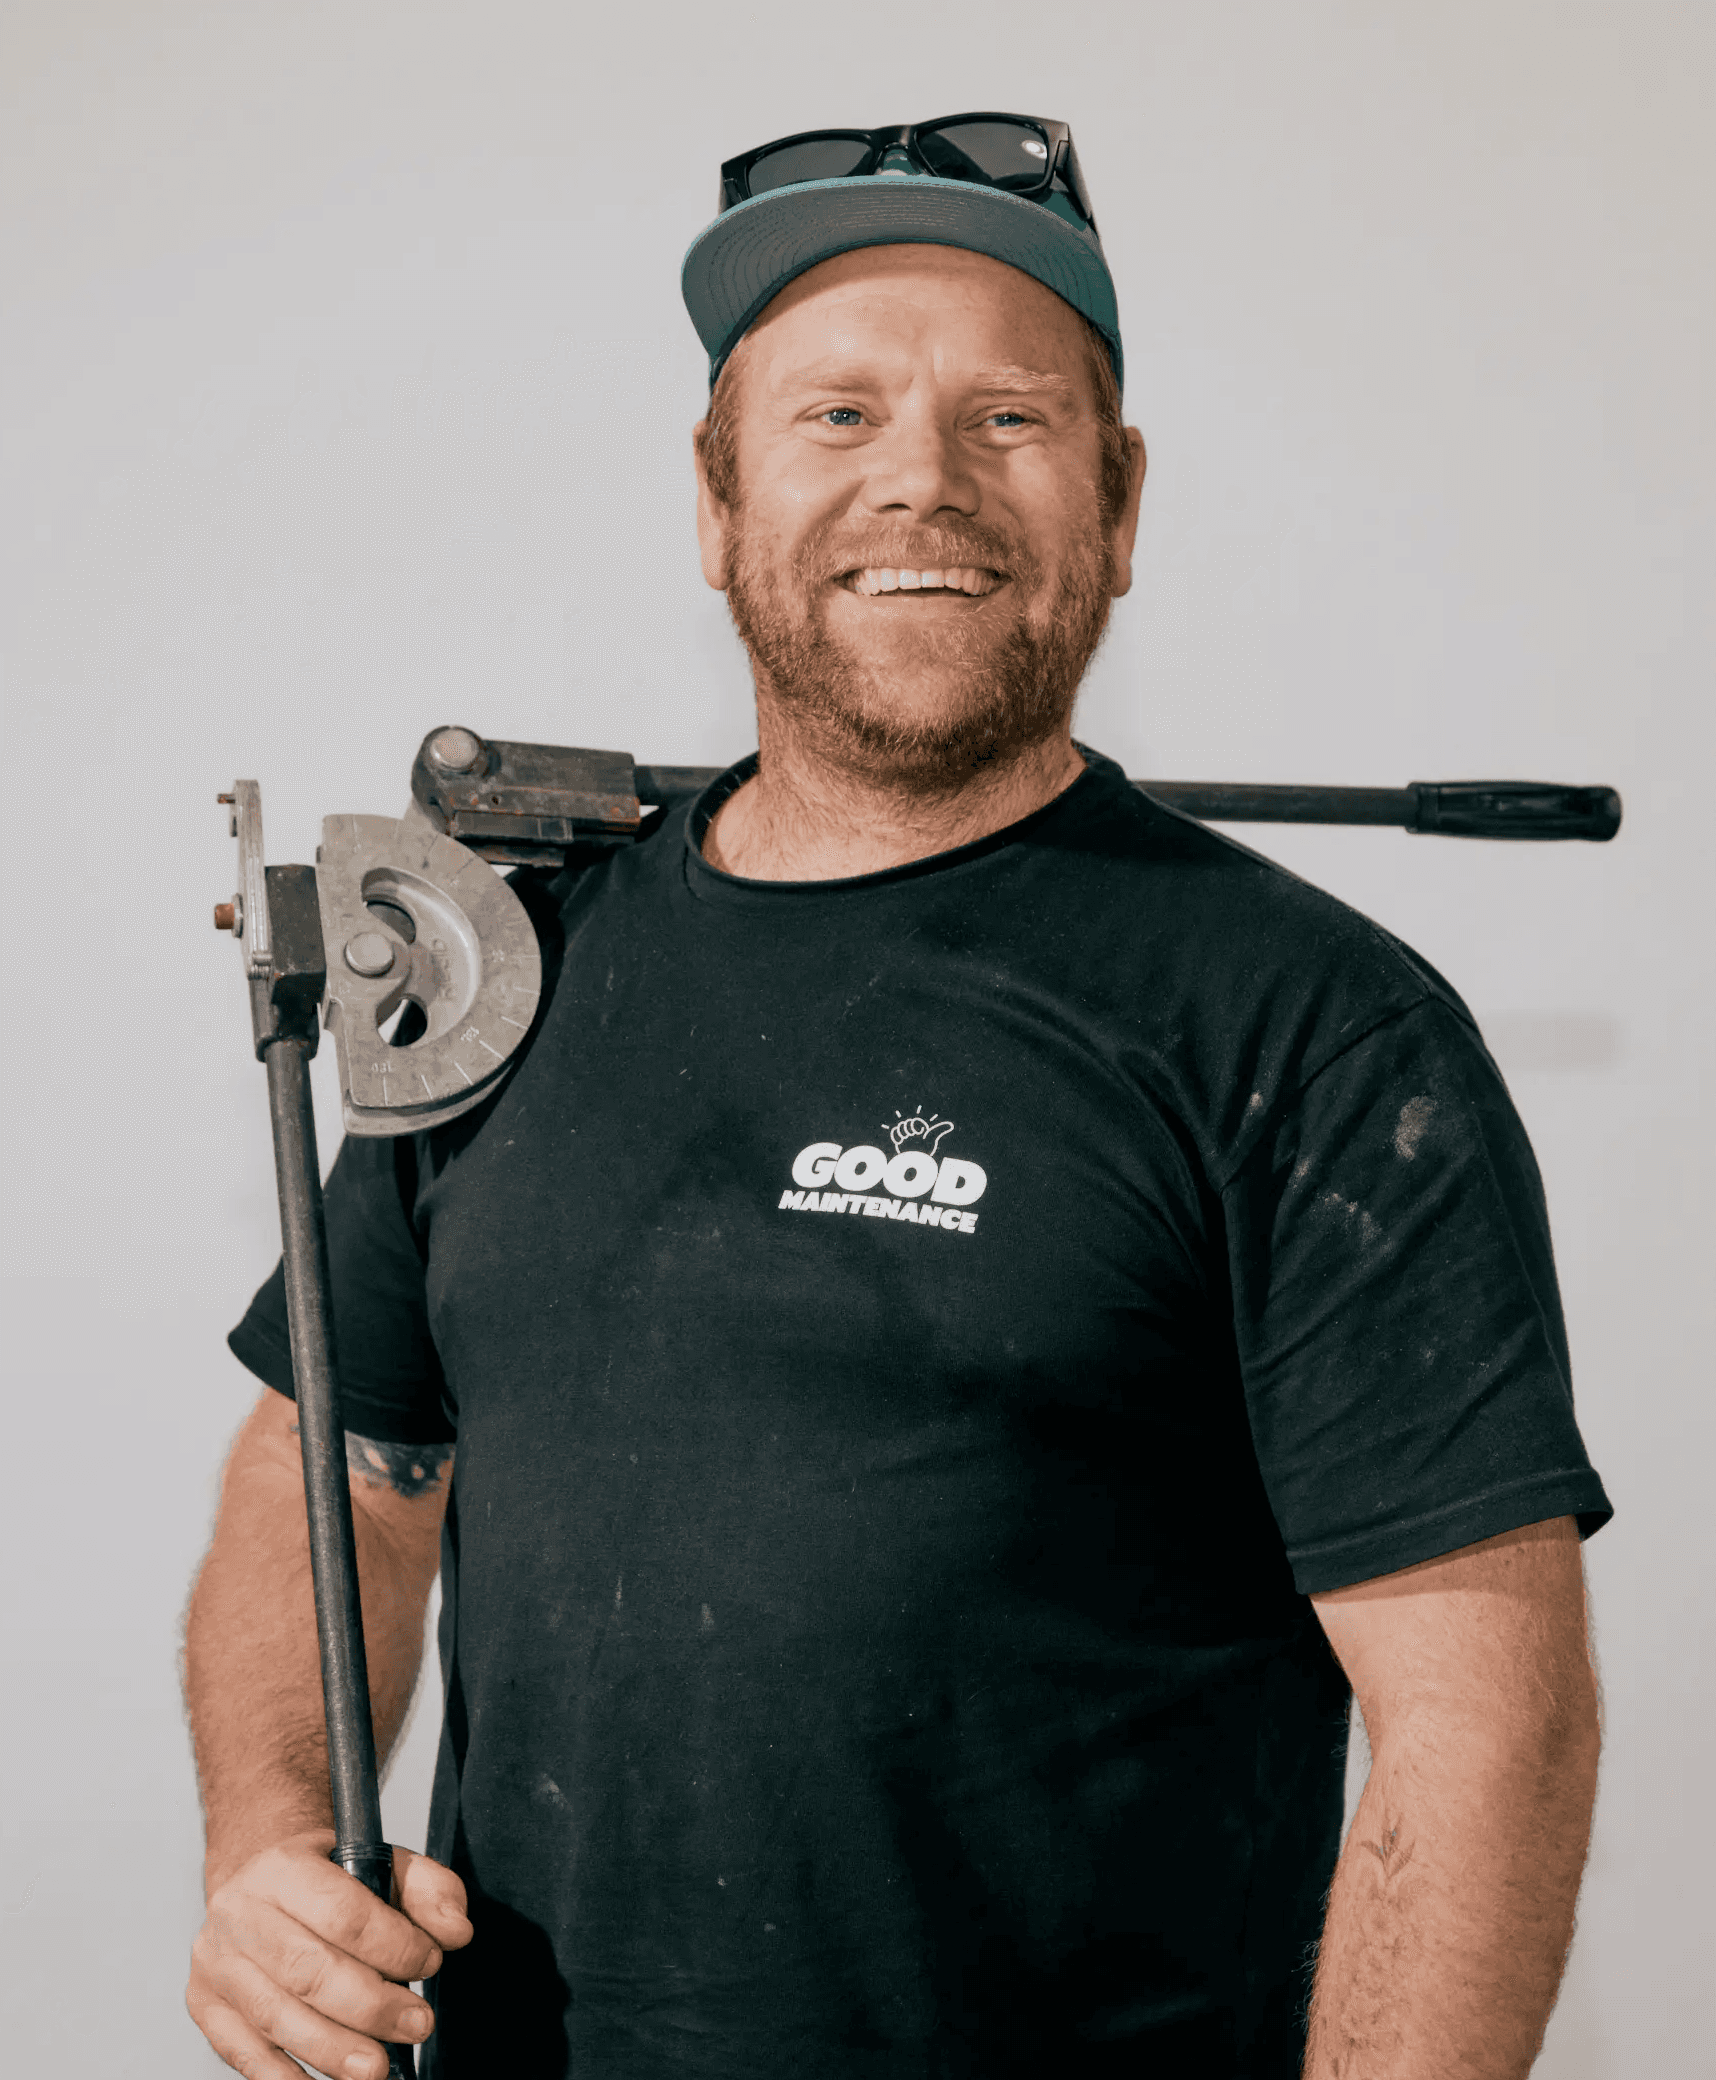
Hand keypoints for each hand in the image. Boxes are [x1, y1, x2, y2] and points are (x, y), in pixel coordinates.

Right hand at [187, 1829, 472, 2078]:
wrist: (261, 1883)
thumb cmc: (329, 1880)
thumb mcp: (383, 1863)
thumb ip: (429, 1889)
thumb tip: (457, 1930)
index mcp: (283, 1867)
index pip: (343, 1913)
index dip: (394, 1945)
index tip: (432, 1962)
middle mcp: (239, 1913)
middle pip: (308, 1971)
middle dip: (370, 2006)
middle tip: (417, 2024)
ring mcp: (216, 1963)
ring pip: (277, 2018)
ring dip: (334, 2051)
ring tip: (378, 2067)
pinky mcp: (205, 2005)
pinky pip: (244, 2052)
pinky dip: (286, 2077)